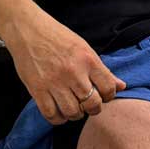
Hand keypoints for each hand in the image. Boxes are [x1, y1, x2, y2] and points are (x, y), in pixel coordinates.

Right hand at [5, 9, 125, 124]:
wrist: (28, 30)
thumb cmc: (58, 38)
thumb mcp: (84, 48)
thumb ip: (102, 70)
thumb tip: (121, 86)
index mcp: (88, 60)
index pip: (108, 88)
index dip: (108, 96)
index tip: (102, 95)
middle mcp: (73, 72)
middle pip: (92, 104)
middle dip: (93, 108)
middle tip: (88, 105)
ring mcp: (54, 82)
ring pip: (73, 112)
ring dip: (75, 114)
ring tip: (73, 107)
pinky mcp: (37, 89)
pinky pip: (52, 114)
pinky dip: (58, 118)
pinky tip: (59, 111)